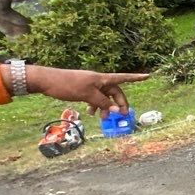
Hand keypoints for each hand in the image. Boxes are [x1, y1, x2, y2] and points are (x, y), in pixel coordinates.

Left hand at [6, 65, 149, 114]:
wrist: (47, 81)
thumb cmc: (68, 85)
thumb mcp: (87, 95)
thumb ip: (103, 103)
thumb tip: (117, 110)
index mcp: (102, 79)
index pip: (123, 78)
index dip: (136, 78)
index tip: (148, 76)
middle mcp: (98, 81)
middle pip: (114, 91)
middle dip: (118, 103)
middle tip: (121, 115)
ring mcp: (90, 85)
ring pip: (104, 97)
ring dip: (105, 107)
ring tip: (102, 118)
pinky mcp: (82, 89)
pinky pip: (94, 98)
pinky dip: (95, 105)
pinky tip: (91, 112)